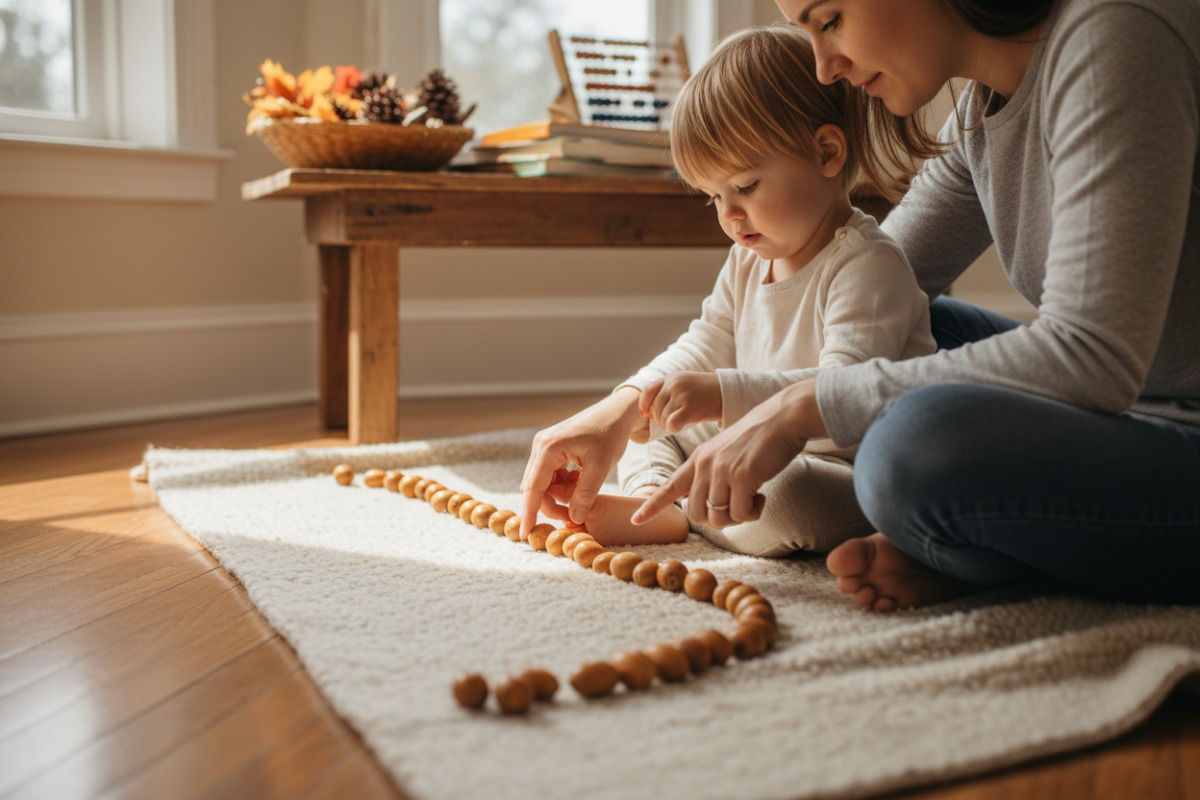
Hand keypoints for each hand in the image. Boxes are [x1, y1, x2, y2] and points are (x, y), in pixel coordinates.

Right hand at [520, 387, 641, 536]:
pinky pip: (549, 474)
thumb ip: (585, 494)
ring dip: (558, 494)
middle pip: (535, 488)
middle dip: (551, 505)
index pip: (533, 489)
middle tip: (574, 516)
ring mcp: (544, 446)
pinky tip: (579, 481)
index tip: (525, 535)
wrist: (616, 412)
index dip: (529, 514)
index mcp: (548, 449)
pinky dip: (562, 484)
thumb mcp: (601, 467)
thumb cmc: (610, 435)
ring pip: (543, 482)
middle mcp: (541, 446)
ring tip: (582, 493)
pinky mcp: (551, 448)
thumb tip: (573, 519)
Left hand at [632, 378, 824, 527]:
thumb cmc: (758, 440)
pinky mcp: (742, 476)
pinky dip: (753, 512)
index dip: (652, 506)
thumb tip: (713, 508)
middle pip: (697, 514)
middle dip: (717, 521)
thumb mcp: (726, 454)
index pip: (669, 487)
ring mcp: (721, 470)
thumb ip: (714, 476)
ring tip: (752, 500)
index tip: (636, 520)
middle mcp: (704, 465)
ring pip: (718, 517)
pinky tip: (761, 496)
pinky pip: (741, 513)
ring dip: (738, 517)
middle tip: (738, 509)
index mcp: (698, 459)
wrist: (781, 419)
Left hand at [640, 372, 722, 432]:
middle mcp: (674, 384)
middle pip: (655, 408)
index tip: (645, 414)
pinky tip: (681, 426)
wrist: (728, 392)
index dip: (644, 404)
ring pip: (663, 417)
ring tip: (681, 421)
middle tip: (672, 421)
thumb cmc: (706, 392)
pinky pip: (671, 423)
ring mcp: (681, 395)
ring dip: (669, 424)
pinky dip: (673, 428)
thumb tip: (647, 412)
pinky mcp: (689, 408)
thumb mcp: (686, 384)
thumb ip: (668, 392)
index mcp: (672, 377)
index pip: (648, 390)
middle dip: (660, 418)